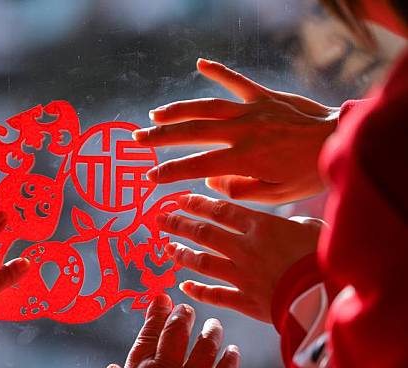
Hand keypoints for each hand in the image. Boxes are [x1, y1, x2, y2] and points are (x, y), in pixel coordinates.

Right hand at [95, 294, 239, 367]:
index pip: (148, 334)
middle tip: (186, 308)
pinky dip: (230, 359)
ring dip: (211, 332)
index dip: (156, 313)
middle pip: (177, 333)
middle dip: (183, 316)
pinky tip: (233, 351)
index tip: (161, 299)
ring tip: (213, 325)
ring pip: (204, 348)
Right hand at [133, 58, 338, 203]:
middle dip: (160, 138)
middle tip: (137, 140)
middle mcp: (241, 131)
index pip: (195, 166)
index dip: (169, 172)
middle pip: (191, 133)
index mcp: (243, 158)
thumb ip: (239, 190)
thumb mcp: (275, 195)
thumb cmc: (309, 173)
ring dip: (177, 110)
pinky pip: (237, 81)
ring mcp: (251, 110)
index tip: (149, 177)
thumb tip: (212, 181)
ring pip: (206, 107)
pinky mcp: (263, 96)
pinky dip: (219, 71)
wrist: (340, 141)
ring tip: (154, 115)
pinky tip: (201, 63)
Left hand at [157, 194, 321, 322]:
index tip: (179, 199)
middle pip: (203, 233)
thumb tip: (291, 223)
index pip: (220, 211)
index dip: (197, 204)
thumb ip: (294, 224)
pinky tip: (184, 287)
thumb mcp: (313, 229)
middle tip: (161, 218)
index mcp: (261, 227)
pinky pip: (214, 294)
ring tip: (167, 248)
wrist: (325, 296)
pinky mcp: (245, 301)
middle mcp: (244, 248)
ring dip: (182, 254)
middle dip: (179, 224)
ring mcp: (241, 275)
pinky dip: (198, 291)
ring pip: (202, 262)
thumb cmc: (324, 258)